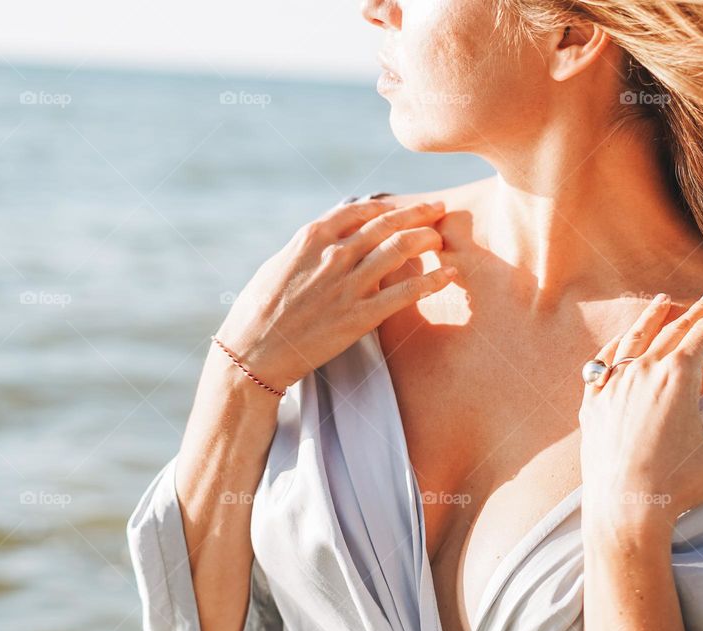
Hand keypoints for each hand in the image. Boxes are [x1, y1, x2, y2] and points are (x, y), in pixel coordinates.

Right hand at [214, 198, 455, 391]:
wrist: (253, 352)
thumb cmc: (258, 311)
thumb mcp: (278, 265)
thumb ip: (308, 249)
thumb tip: (328, 239)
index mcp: (312, 237)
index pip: (360, 210)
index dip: (388, 207)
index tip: (403, 207)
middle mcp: (334, 254)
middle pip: (387, 224)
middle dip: (417, 213)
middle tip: (437, 209)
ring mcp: (349, 284)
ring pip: (400, 248)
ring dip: (427, 238)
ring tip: (442, 237)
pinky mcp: (360, 316)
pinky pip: (405, 292)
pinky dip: (432, 281)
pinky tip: (449, 276)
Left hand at [578, 292, 702, 533]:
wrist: (625, 507)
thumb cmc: (680, 485)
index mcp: (678, 377)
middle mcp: (642, 371)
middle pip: (672, 330)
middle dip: (694, 312)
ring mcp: (612, 383)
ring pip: (633, 338)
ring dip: (651, 317)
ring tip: (663, 302)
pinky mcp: (592, 401)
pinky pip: (602, 361)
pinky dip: (616, 345)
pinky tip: (622, 341)